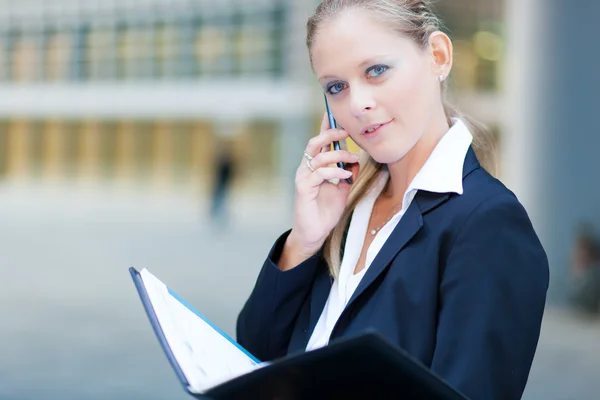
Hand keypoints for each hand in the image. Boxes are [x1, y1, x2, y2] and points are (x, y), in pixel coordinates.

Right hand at [287, 113, 360, 257]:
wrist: (315, 232)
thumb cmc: (325, 211)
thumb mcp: (341, 190)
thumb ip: (347, 174)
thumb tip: (356, 161)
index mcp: (314, 167)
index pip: (320, 143)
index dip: (325, 127)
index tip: (332, 113)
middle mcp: (306, 169)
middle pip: (315, 143)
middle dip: (330, 134)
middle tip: (346, 131)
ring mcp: (303, 178)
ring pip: (319, 156)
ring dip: (339, 155)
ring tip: (353, 159)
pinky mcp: (303, 188)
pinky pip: (319, 173)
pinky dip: (334, 172)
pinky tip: (345, 175)